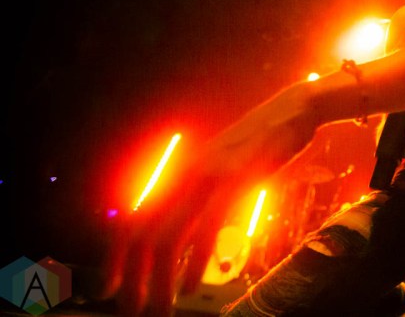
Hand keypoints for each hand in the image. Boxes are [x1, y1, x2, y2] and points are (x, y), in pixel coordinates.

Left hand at [100, 84, 318, 315]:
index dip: (114, 259)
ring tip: (161, 309)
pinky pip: (206, 228)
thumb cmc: (258, 145)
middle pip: (141, 235)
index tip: (110, 290)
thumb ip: (199, 195)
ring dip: (160, 280)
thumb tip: (184, 232)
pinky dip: (194, 262)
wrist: (291, 111)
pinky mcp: (235, 180)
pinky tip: (190, 285)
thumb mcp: (220, 169)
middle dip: (132, 278)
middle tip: (133, 311)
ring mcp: (208, 177)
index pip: (130, 220)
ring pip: (169, 237)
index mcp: (176, 174)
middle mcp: (183, 174)